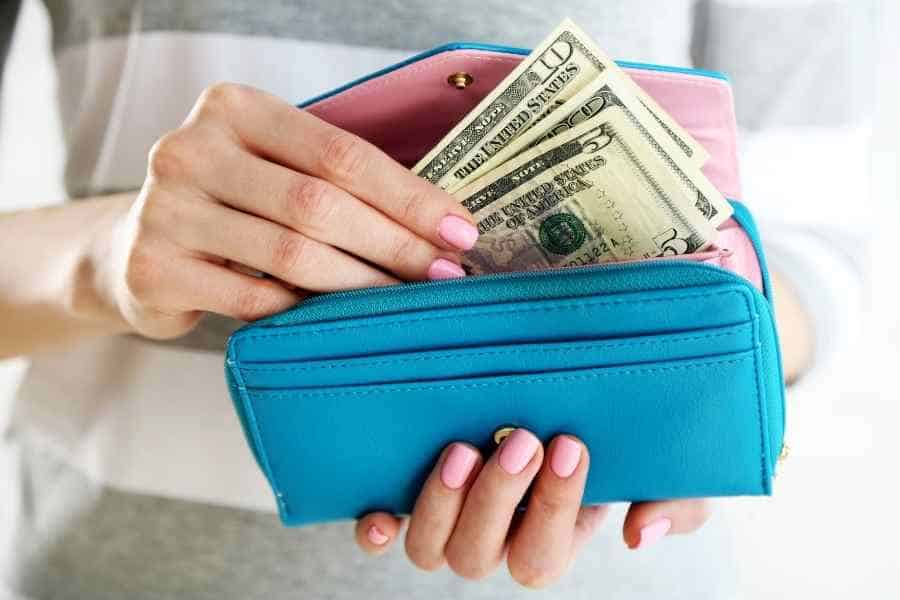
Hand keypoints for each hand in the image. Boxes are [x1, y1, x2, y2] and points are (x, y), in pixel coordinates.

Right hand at [96, 83, 477, 338]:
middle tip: (444, 273)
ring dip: (363, 284)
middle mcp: (191, 150)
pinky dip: (305, 312)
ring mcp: (165, 210)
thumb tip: (439, 222)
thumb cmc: (229, 207)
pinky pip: (256, 300)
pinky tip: (338, 318)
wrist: (131, 252)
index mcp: (234, 110)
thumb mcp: (271, 170)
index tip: (459, 228)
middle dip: (396, 243)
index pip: (341, 153)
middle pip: (320, 204)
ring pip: (292, 254)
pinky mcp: (153, 268)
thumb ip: (333, 181)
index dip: (408, 195)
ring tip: (405, 300)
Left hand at [354, 429, 710, 587]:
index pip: (543, 554)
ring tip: (464, 449)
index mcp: (552, 535)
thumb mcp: (665, 461)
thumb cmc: (616, 425)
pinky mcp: (412, 487)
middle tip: (522, 441)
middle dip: (500, 503)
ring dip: (443, 507)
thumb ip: (675, 501)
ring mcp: (450, 516)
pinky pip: (384, 528)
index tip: (569, 444)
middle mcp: (495, 535)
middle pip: (480, 558)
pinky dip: (379, 527)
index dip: (554, 509)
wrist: (568, 372)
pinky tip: (382, 512)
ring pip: (431, 549)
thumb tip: (637, 534)